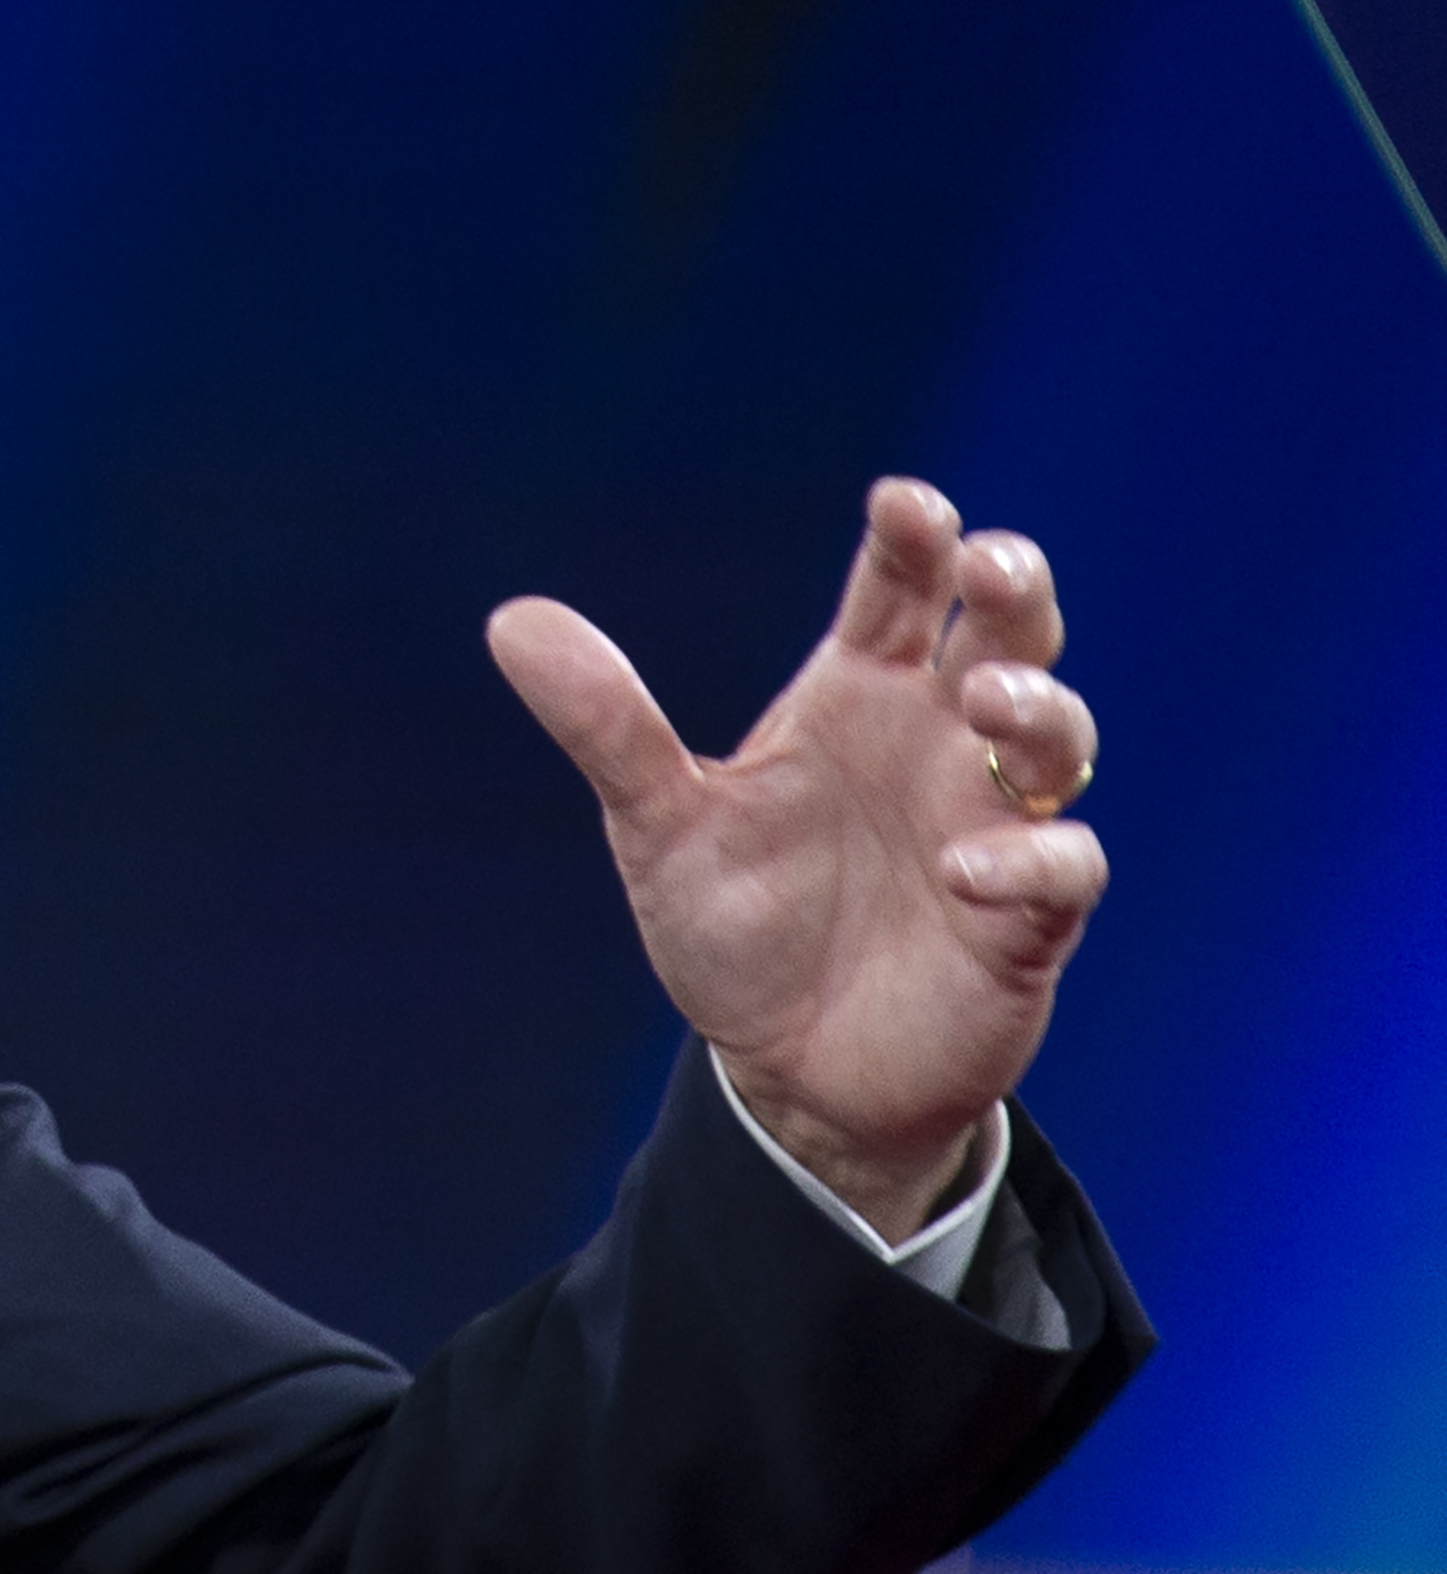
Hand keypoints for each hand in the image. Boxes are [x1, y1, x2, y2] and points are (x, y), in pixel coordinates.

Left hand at [486, 478, 1104, 1238]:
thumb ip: (604, 724)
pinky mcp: (1027, 920)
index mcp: (857, 698)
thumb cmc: (735, 928)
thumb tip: (510, 619)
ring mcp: (992, 825)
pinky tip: (962, 869)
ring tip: (979, 705)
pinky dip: (1026, 860)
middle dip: (1014, 591)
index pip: (899, 591)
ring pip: (1056, 738)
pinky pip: (1062, 869)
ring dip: (1036, 711)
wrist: (784, 1070)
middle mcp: (936, 745)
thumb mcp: (657, 823)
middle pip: (1007, 638)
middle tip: (990, 565)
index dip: (913, 539)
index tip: (901, 503)